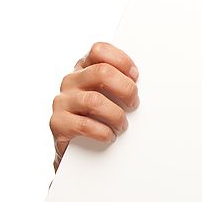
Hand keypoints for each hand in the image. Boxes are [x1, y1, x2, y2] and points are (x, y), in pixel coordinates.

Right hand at [49, 41, 139, 171]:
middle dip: (126, 89)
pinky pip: (84, 125)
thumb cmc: (100, 119)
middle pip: (101, 72)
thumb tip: (144, 84)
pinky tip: (109, 136)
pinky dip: (103, 132)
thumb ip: (121, 85)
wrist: (77, 152)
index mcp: (85, 69)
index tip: (136, 77)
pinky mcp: (58, 123)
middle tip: (134, 105)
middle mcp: (71, 81)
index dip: (122, 61)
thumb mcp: (110, 97)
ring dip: (116, 115)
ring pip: (95, 101)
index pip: (99, 50)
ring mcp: (62, 101)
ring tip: (122, 126)